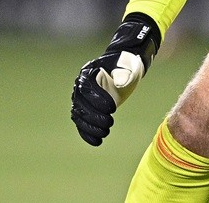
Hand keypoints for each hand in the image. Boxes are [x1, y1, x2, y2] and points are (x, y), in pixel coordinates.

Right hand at [71, 12, 159, 145]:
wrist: (124, 68)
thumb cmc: (127, 65)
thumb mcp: (129, 66)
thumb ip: (124, 73)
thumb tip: (119, 84)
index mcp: (89, 72)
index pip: (87, 88)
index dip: (97, 99)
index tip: (112, 108)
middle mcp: (80, 85)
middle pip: (81, 104)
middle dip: (94, 116)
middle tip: (109, 122)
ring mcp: (80, 98)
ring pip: (79, 115)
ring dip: (90, 127)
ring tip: (105, 133)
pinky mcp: (85, 109)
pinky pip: (81, 122)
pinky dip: (86, 133)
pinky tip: (97, 141)